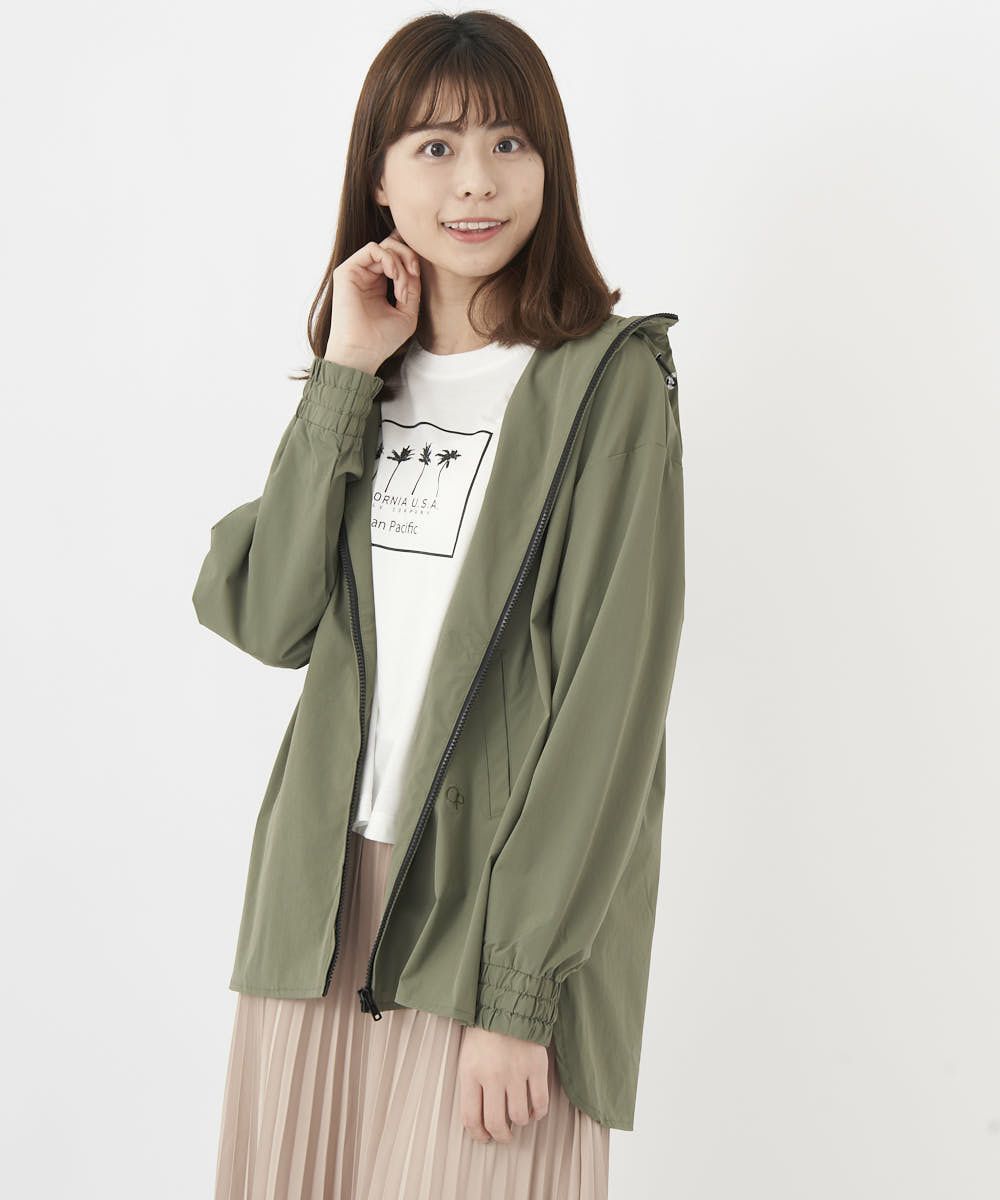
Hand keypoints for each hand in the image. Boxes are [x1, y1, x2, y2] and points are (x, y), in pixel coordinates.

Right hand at [324, 227, 421, 372]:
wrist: (363, 352)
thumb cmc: (382, 339)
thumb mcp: (408, 312)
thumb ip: (413, 287)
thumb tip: (414, 265)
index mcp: (379, 284)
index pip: (396, 256)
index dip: (410, 256)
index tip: (418, 273)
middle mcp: (367, 275)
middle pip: (392, 246)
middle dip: (409, 256)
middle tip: (414, 274)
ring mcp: (357, 272)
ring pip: (384, 246)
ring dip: (400, 264)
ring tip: (402, 288)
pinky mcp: (347, 271)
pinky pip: (372, 249)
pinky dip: (389, 259)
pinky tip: (394, 276)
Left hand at [457, 1025, 550, 1142]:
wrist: (508, 1004)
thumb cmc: (484, 1034)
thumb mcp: (467, 1058)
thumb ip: (470, 1087)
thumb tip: (479, 1121)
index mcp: (471, 1073)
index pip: (471, 1118)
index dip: (478, 1135)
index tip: (484, 1137)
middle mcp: (493, 1075)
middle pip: (496, 1122)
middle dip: (501, 1136)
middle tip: (504, 1136)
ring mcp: (516, 1071)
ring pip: (520, 1116)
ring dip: (520, 1122)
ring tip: (519, 1117)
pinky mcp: (537, 1067)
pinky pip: (541, 1102)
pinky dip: (539, 1112)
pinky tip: (535, 1109)